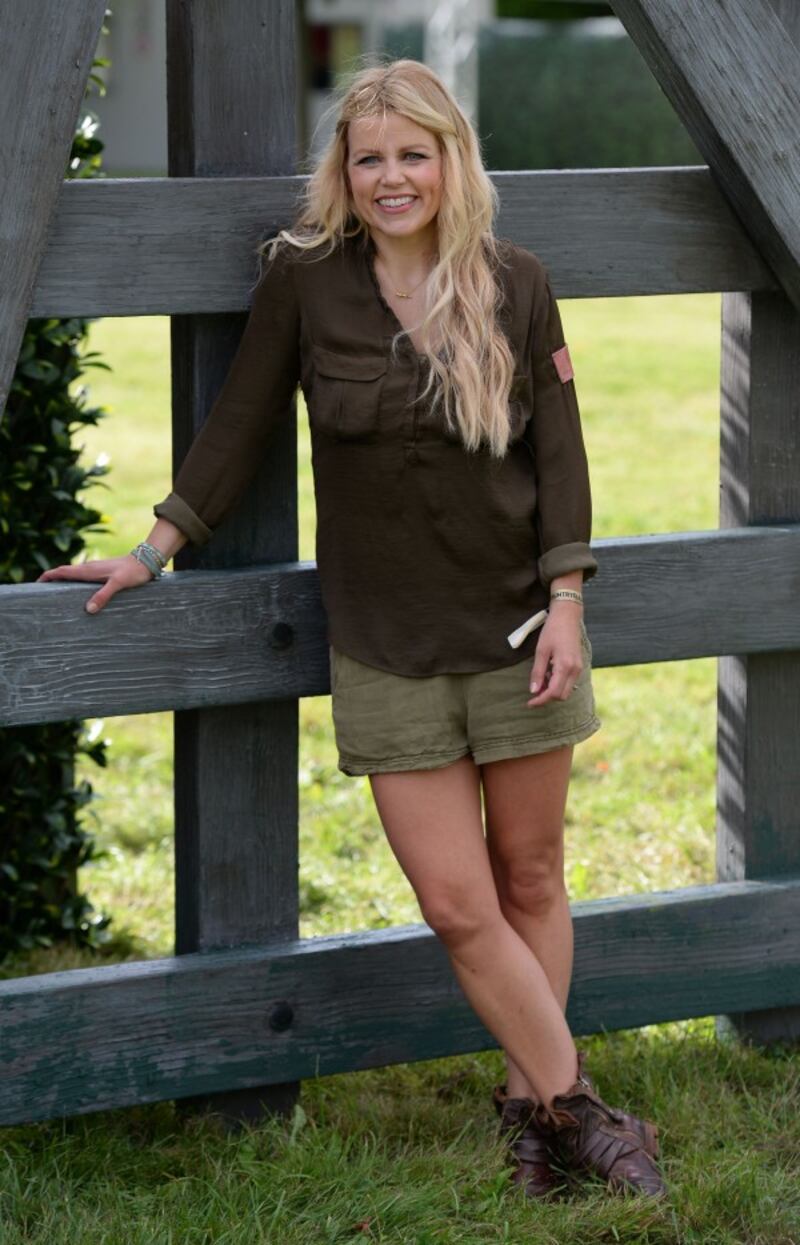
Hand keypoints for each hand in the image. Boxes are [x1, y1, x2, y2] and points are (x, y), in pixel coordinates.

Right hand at [35, 554, 155, 613]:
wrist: (147, 560)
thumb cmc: (133, 571)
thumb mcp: (118, 584)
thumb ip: (104, 595)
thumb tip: (88, 609)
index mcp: (89, 570)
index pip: (62, 571)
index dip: (47, 576)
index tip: (36, 584)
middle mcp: (89, 568)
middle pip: (64, 573)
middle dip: (51, 580)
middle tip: (41, 593)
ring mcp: (95, 570)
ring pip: (73, 575)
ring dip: (62, 582)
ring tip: (55, 595)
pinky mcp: (102, 573)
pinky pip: (82, 578)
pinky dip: (74, 583)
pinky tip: (78, 594)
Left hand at [527, 605, 583, 706]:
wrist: (567, 616)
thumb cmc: (552, 631)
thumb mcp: (541, 651)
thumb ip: (538, 672)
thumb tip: (533, 691)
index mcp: (565, 666)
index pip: (553, 693)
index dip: (541, 701)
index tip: (529, 703)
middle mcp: (575, 670)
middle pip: (562, 696)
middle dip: (547, 698)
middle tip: (533, 693)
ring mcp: (579, 668)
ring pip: (566, 690)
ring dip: (552, 691)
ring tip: (540, 681)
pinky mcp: (579, 666)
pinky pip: (569, 682)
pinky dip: (558, 684)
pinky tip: (548, 675)